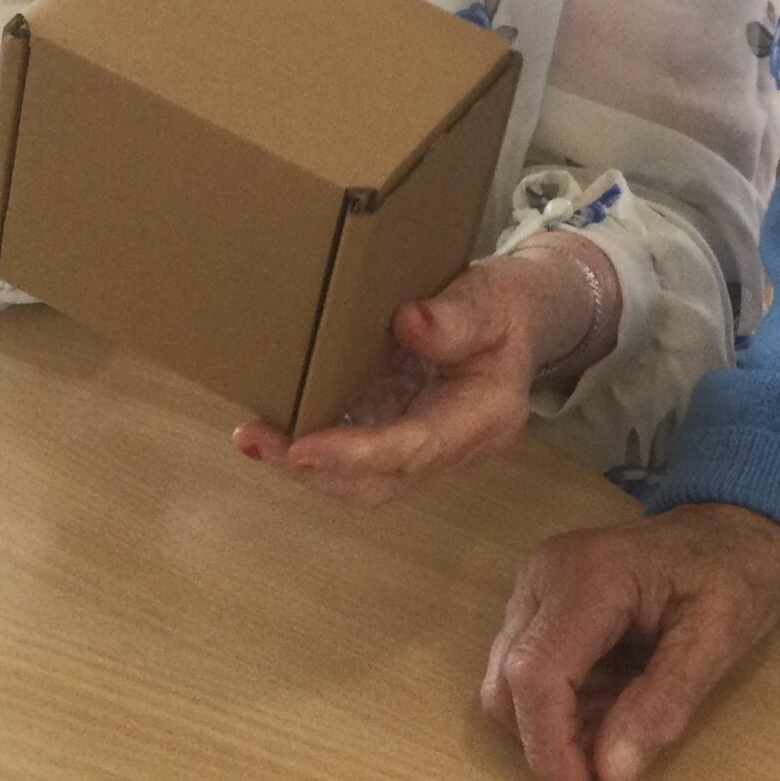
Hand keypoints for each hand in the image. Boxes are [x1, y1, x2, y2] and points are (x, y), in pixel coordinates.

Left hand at [231, 240, 612, 507]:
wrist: (525, 317)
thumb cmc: (508, 306)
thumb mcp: (493, 297)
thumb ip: (457, 316)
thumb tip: (408, 322)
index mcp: (484, 418)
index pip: (416, 449)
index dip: (357, 453)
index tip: (303, 447)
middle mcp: (455, 447)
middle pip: (381, 483)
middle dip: (316, 471)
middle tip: (258, 441)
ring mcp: (428, 447)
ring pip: (364, 479)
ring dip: (307, 464)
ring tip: (254, 435)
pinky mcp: (404, 433)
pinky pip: (358, 453)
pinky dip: (316, 443)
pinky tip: (276, 422)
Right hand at [484, 502, 779, 780]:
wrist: (732, 528)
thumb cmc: (733, 574)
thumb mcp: (717, 641)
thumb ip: (663, 705)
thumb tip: (611, 773)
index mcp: (589, 575)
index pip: (535, 673)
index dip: (549, 747)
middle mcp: (545, 574)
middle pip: (509, 683)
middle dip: (551, 740)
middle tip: (612, 762)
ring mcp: (535, 584)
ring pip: (508, 681)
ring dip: (557, 721)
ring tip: (623, 715)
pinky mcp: (538, 600)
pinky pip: (525, 668)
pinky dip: (561, 702)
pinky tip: (611, 693)